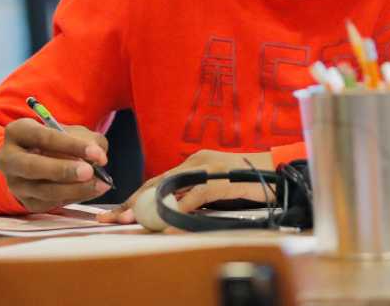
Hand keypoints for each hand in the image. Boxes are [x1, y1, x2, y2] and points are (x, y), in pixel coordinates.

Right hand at [0, 117, 111, 212]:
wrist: (36, 158)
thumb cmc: (56, 141)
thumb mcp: (69, 131)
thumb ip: (87, 139)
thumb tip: (99, 157)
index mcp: (17, 132)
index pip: (42, 137)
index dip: (70, 145)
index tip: (96, 153)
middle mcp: (8, 158)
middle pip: (33, 167)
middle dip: (64, 171)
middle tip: (90, 172)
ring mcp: (14, 182)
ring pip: (42, 190)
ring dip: (74, 189)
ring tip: (99, 185)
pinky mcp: (25, 201)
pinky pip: (49, 203)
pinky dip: (73, 198)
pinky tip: (90, 191)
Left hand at [98, 149, 274, 223]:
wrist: (278, 173)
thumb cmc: (247, 182)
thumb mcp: (214, 188)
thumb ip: (193, 195)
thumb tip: (171, 212)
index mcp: (193, 162)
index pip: (157, 180)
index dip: (134, 196)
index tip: (115, 211)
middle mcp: (196, 162)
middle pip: (156, 183)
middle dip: (131, 201)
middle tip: (112, 218)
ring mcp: (208, 170)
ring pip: (169, 189)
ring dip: (147, 208)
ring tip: (130, 222)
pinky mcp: (220, 181)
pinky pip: (194, 199)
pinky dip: (178, 213)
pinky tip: (167, 226)